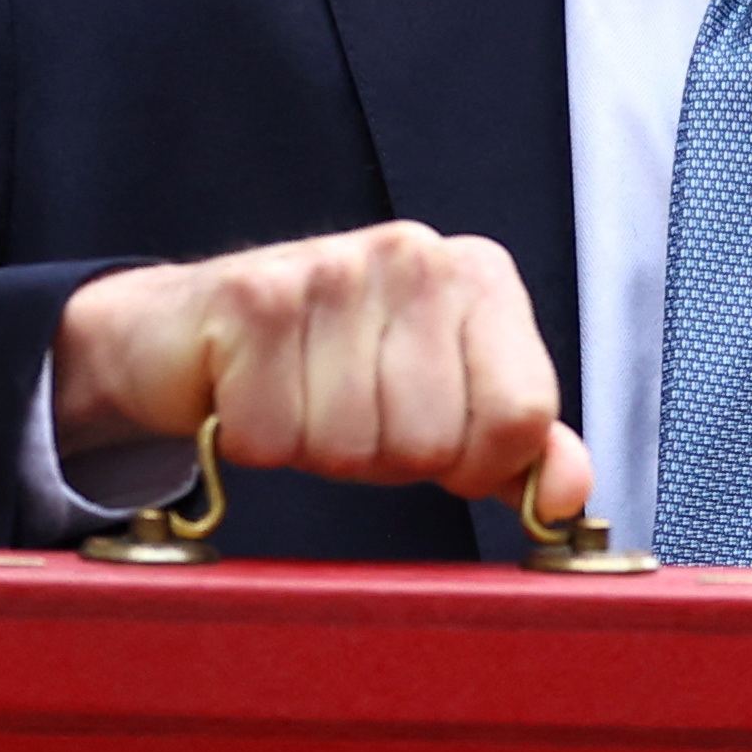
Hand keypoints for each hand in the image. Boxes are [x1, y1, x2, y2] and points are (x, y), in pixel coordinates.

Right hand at [54, 224, 595, 517]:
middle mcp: (417, 256)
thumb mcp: (440, 404)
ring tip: (297, 399)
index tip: (432, 442)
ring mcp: (335, 269)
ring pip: (350, 447)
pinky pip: (274, 439)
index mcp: (480, 277)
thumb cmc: (325, 370)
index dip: (473, 463)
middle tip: (342, 412)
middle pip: (431, 443)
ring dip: (312, 450)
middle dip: (380, 459)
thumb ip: (515, 446)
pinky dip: (252, 440)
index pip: (522, 416)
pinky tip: (248, 392)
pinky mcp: (254, 298)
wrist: (185, 331)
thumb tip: (566, 495)